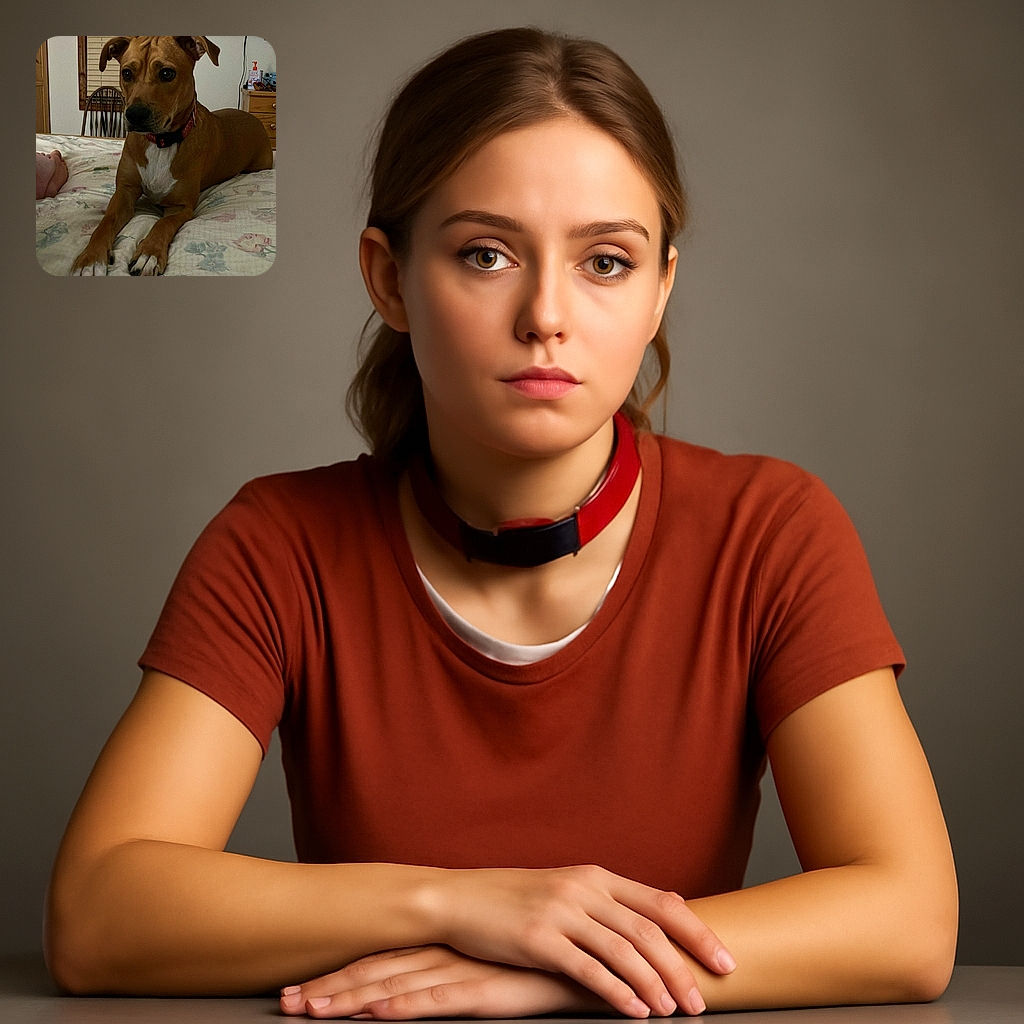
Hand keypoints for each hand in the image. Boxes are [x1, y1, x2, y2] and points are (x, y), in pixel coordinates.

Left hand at [280, 945, 597, 1018]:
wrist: (593, 954)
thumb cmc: (543, 963)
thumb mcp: (495, 966)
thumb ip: (463, 971)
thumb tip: (429, 983)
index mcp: (443, 946)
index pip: (381, 960)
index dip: (339, 974)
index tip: (299, 988)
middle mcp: (446, 953)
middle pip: (376, 971)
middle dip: (330, 988)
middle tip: (285, 1002)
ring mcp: (465, 970)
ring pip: (397, 985)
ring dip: (352, 998)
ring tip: (312, 1009)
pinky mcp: (489, 990)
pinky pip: (440, 999)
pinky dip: (406, 1004)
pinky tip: (378, 1011)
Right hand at [430, 865, 734, 1016]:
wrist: (460, 899)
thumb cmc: (515, 901)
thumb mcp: (566, 890)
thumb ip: (608, 903)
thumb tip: (661, 913)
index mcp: (596, 876)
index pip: (661, 903)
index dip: (697, 933)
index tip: (725, 960)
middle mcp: (584, 889)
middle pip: (649, 930)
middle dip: (684, 967)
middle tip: (706, 1000)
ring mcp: (561, 911)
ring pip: (624, 950)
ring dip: (655, 984)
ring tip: (676, 1012)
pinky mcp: (537, 938)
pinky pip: (587, 968)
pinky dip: (617, 992)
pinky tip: (634, 1011)